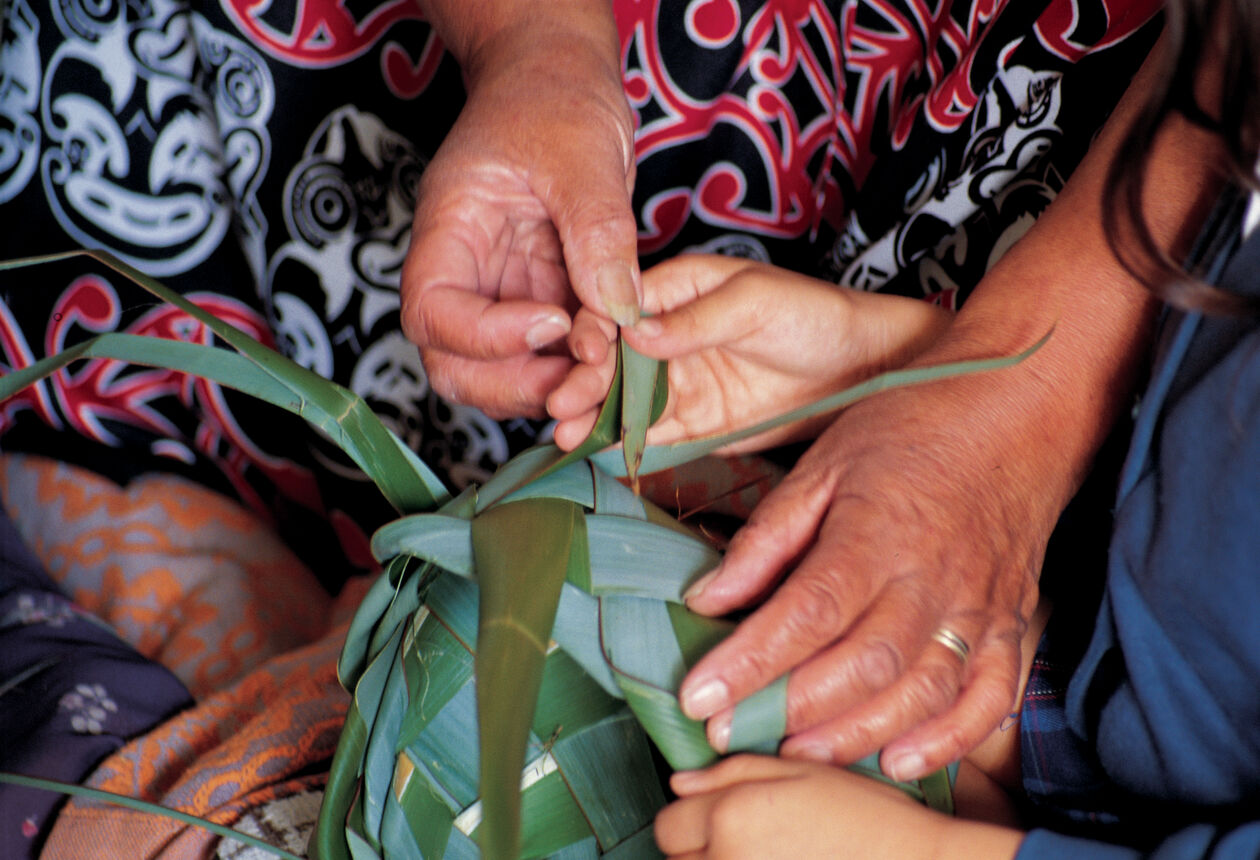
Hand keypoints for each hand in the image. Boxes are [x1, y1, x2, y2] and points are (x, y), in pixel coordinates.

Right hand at [400, 3, 639, 418]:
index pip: (431, 313)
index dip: (485, 336)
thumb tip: (618, 310)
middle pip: (455, 364)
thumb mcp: (581, 153)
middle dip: (516, 385)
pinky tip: (622, 355)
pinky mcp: (542, 299)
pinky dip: (582, 367)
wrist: (562, 81)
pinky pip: (551, 353)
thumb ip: (598, 231)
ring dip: (554, 385)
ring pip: (502, 373)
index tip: (554, 320)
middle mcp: (467, 273)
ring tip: (611, 368)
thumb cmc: (553, 97)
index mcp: (449, 231)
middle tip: (584, 377)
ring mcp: (504, 292)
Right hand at [547, 255, 951, 450]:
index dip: (593, 331)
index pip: (619, 309)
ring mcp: (681, 382)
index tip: (582, 354)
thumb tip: (635, 333)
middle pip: (612, 359)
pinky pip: (652, 434)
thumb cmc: (814, 316)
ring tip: (565, 433)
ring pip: (624, 400)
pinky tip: (596, 451)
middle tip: (561, 403)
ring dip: (593, 415)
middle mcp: (669, 337)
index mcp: (676, 291)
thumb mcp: (754, 303)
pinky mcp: (696, 423)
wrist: (862, 371)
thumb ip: (694, 320)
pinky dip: (624, 443)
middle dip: (583, 379)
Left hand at [655, 755, 1016, 859]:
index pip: (668, 826)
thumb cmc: (868, 818)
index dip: (690, 820)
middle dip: (703, 850)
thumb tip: (681, 783)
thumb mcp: (802, 770)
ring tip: (767, 857)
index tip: (716, 819)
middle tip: (751, 840)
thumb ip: (732, 772)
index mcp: (730, 818)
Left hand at [674, 375, 1051, 780]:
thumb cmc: (911, 430)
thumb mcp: (823, 465)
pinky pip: (988, 698)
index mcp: (877, 533)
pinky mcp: (1010, 624)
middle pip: (861, 665)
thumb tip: (707, 598)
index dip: (750, 662)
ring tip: (797, 754)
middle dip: (791, 711)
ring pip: (920, 692)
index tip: (700, 697)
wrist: (1017, 411)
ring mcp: (978, 608)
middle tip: (731, 735)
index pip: (805, 612)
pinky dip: (947, 739)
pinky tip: (898, 761)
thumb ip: (767, 537)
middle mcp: (931, 580)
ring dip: (856, 735)